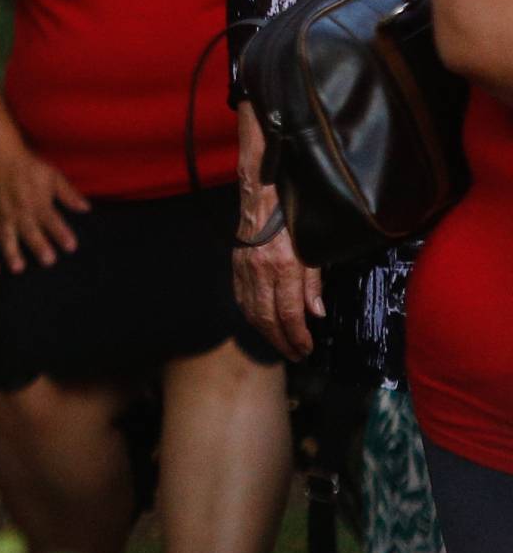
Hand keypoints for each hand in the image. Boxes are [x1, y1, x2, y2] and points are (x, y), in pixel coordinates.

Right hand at [0, 150, 89, 277]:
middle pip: (30, 231)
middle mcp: (20, 212)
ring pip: (7, 238)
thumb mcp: (52, 176)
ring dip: (12, 253)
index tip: (71, 246)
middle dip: (39, 246)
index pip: (51, 220)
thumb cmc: (28, 168)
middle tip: (48, 260)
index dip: (61, 233)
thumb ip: (68, 194)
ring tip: (18, 268)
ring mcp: (3, 219)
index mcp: (38, 202)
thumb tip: (86, 209)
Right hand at [231, 181, 323, 360]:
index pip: (289, 313)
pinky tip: (261, 324)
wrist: (262, 196)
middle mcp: (261, 272)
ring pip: (252, 313)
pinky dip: (252, 317)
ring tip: (281, 345)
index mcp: (284, 267)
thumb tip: (314, 312)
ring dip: (267, 334)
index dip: (297, 336)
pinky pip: (242, 300)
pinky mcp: (236, 268)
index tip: (306, 349)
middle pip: (268, 319)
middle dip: (282, 342)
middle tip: (295, 355)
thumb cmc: (292, 219)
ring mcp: (245, 271)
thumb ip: (313, 282)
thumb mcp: (313, 249)